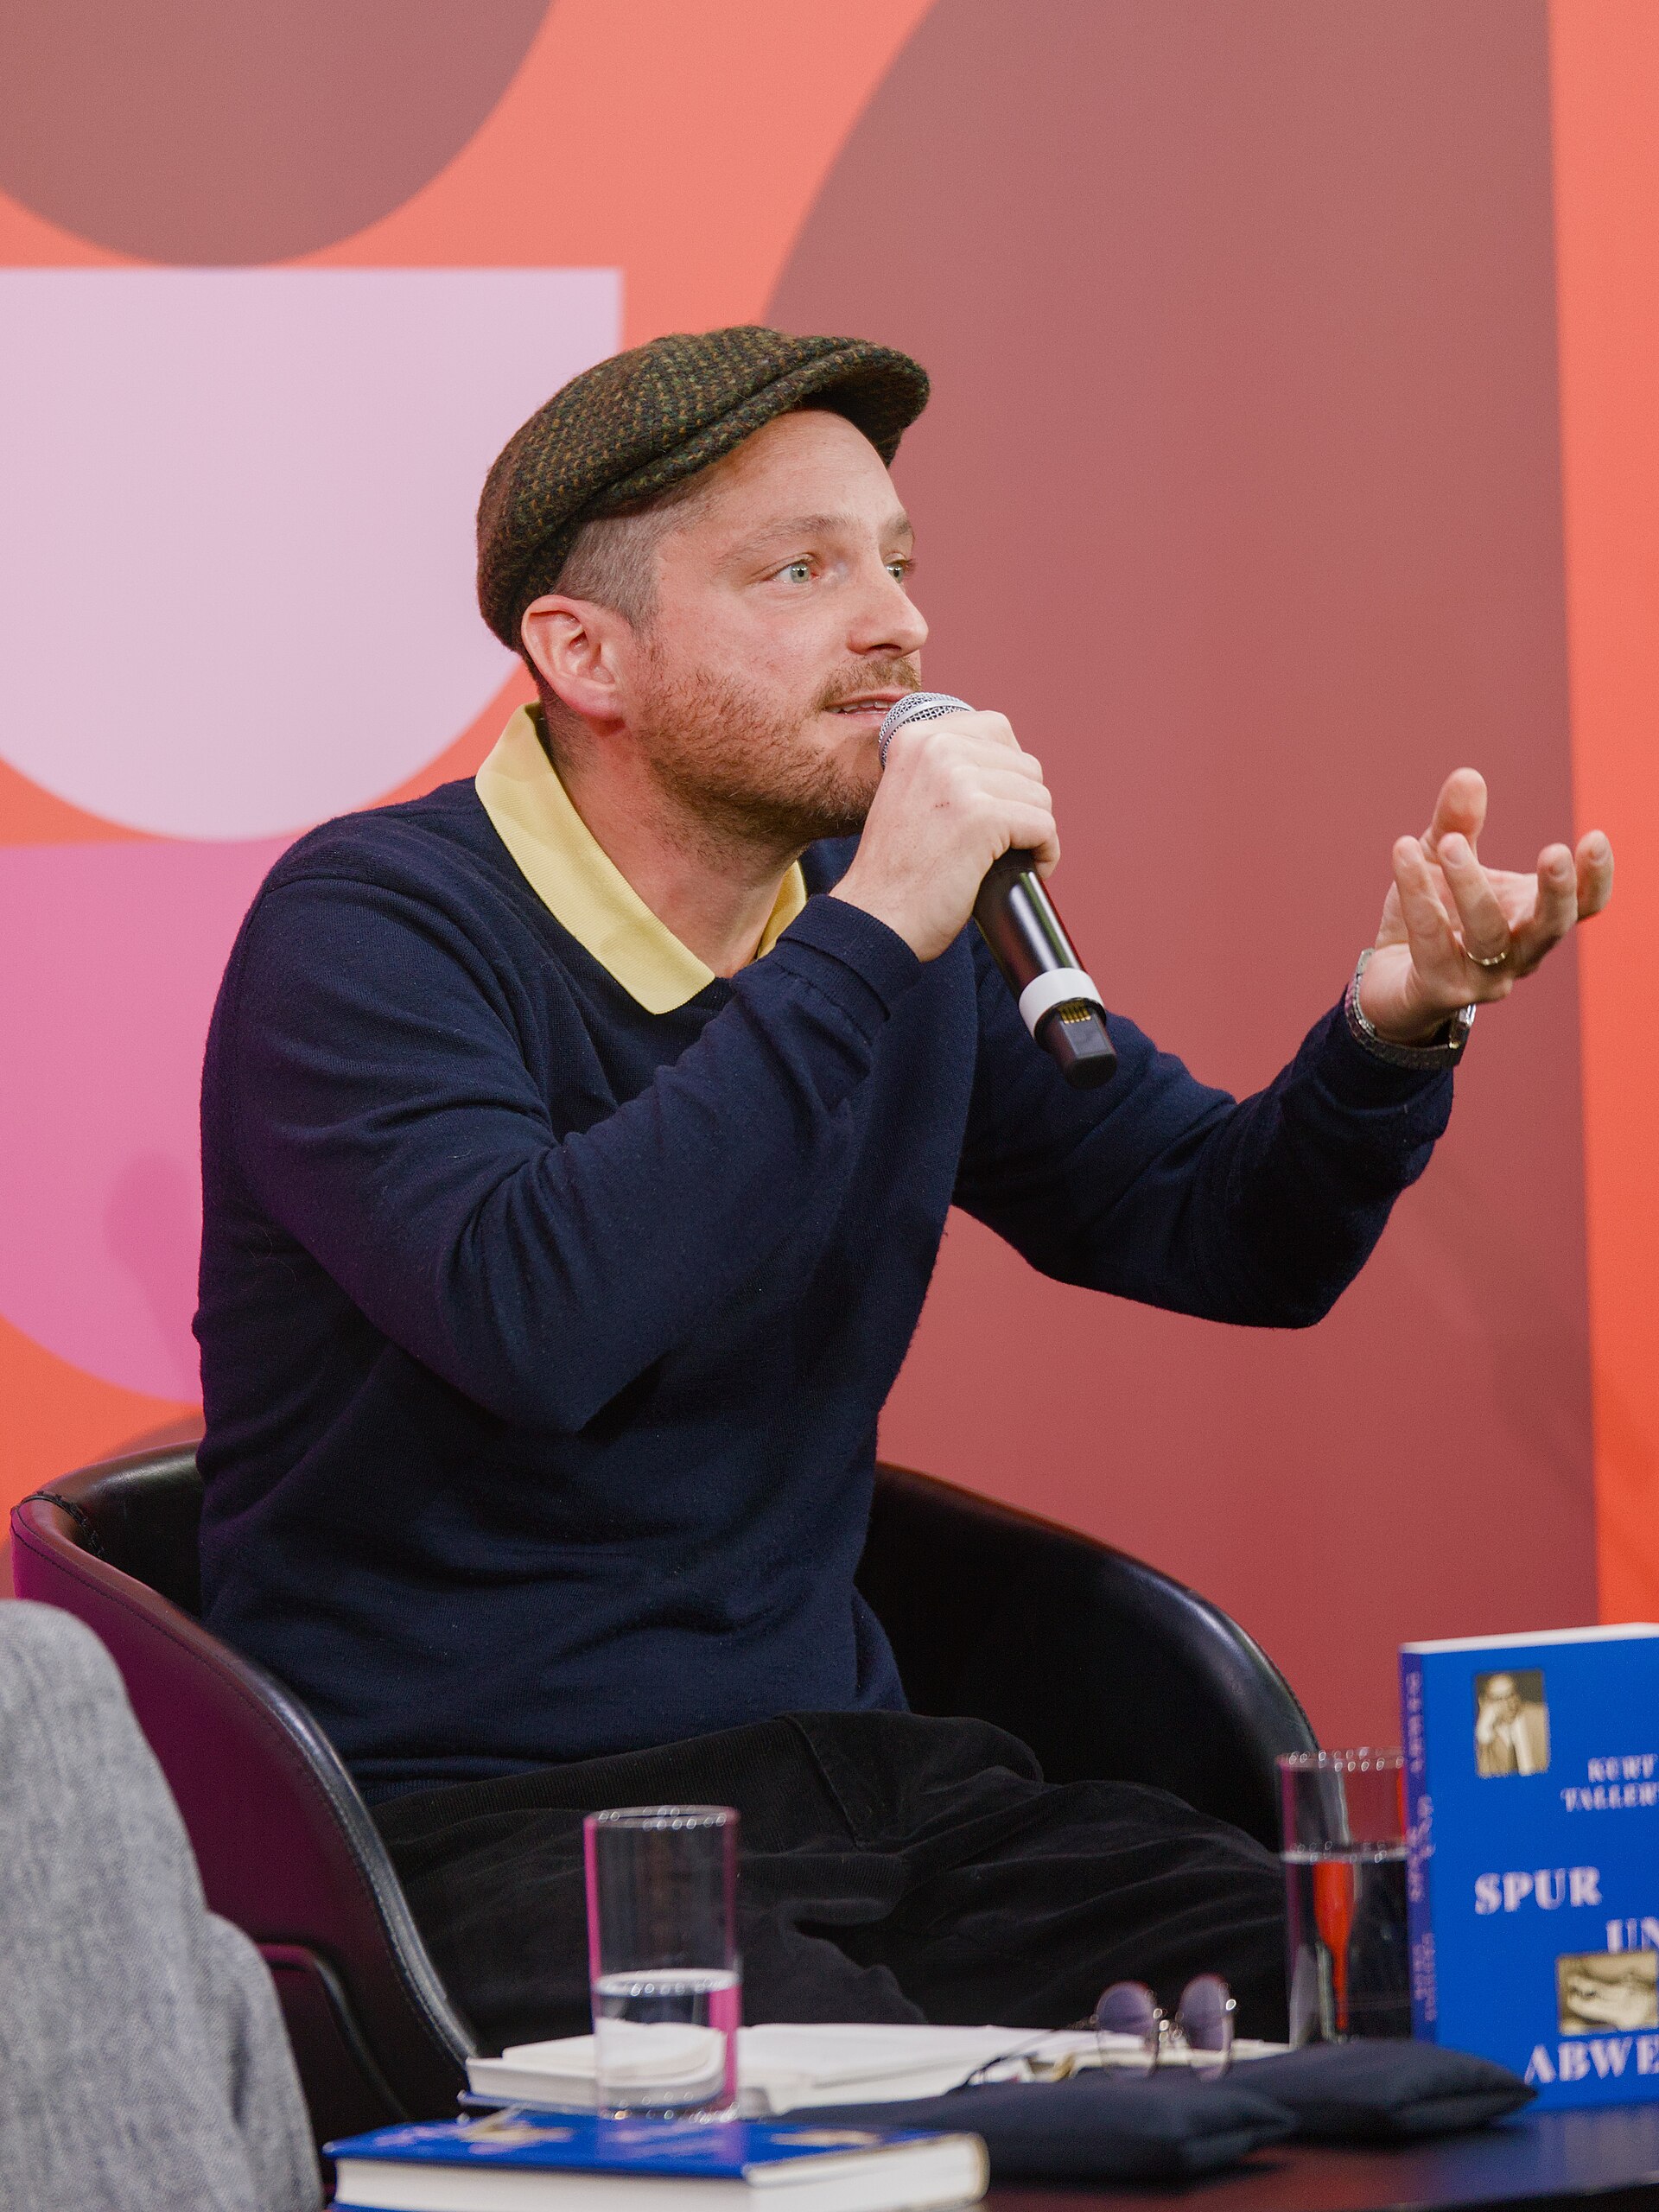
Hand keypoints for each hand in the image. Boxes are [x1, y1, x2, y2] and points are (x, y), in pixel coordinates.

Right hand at [831, 708, 1058, 960]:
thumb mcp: (912, 796)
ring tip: (1008, 858)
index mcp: (917, 737)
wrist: (874, 919)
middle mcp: (936, 748)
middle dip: (1023, 806)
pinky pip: (1044, 826)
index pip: (996, 729)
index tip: (996, 807)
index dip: (1008, 772)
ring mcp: (959, 780)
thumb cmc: (897, 872)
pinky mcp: (981, 817)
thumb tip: (1010, 768)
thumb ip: (949, 770)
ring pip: (1039, 796)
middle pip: (1025, 764)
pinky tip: (1027, 869)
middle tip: (1002, 842)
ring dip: (1034, 832)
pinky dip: (1045, 853)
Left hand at [1360, 769, 1613, 1043]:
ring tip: (1452, 843)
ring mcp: (1482, 978)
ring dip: (1471, 885)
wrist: (1389, 984)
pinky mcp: (1440, 990)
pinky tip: (1404, 852)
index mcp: (1532, 919)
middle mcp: (1518, 954)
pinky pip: (1432, 941)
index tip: (1595, 838)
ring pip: (1487, 935)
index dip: (1595, 878)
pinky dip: (1418, 895)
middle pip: (1551, 927)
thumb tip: (1468, 775)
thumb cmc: (1431, 918)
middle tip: (1553, 851)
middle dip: (1555, 891)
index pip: (1583, 906)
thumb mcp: (1443, 862)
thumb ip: (1457, 824)